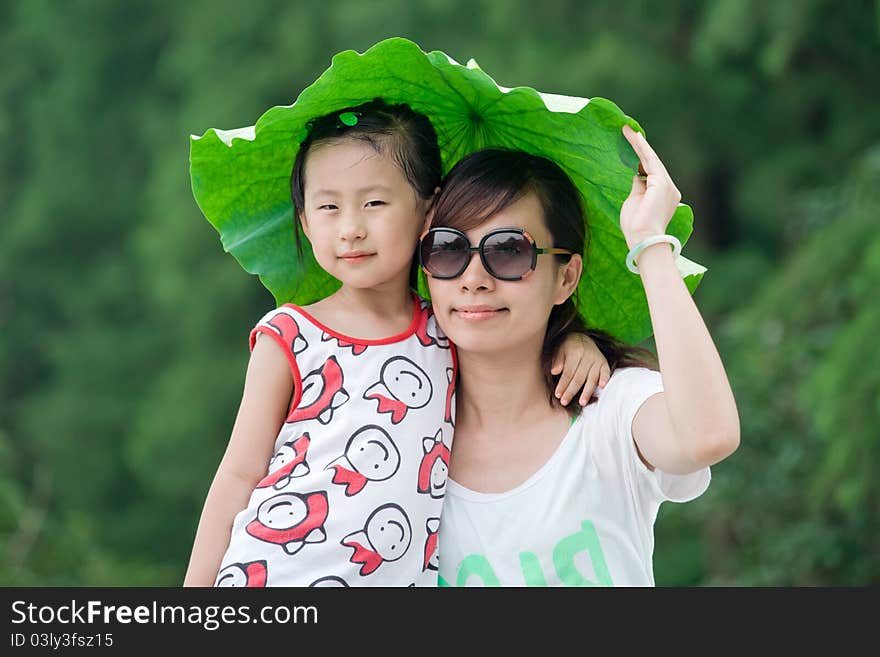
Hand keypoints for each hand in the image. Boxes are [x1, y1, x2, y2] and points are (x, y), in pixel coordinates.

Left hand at [550, 333, 610, 405]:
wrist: (582, 338)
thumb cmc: (568, 348)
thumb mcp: (559, 350)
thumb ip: (557, 361)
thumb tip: (554, 371)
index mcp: (575, 352)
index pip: (568, 372)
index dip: (563, 384)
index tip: (558, 395)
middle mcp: (587, 356)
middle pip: (579, 378)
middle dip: (571, 391)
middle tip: (564, 402)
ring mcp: (597, 360)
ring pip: (591, 378)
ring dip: (587, 391)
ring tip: (582, 402)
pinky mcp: (604, 363)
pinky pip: (606, 372)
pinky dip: (605, 379)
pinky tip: (602, 387)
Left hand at [620, 125, 681, 248]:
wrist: (642, 239)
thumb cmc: (636, 226)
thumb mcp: (635, 202)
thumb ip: (638, 187)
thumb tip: (637, 175)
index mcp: (663, 195)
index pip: (650, 172)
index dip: (640, 158)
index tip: (631, 145)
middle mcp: (669, 188)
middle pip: (652, 163)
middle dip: (639, 147)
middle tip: (627, 131)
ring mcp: (667, 185)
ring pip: (652, 159)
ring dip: (639, 144)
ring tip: (627, 131)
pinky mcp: (662, 183)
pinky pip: (650, 161)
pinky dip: (642, 149)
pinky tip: (634, 138)